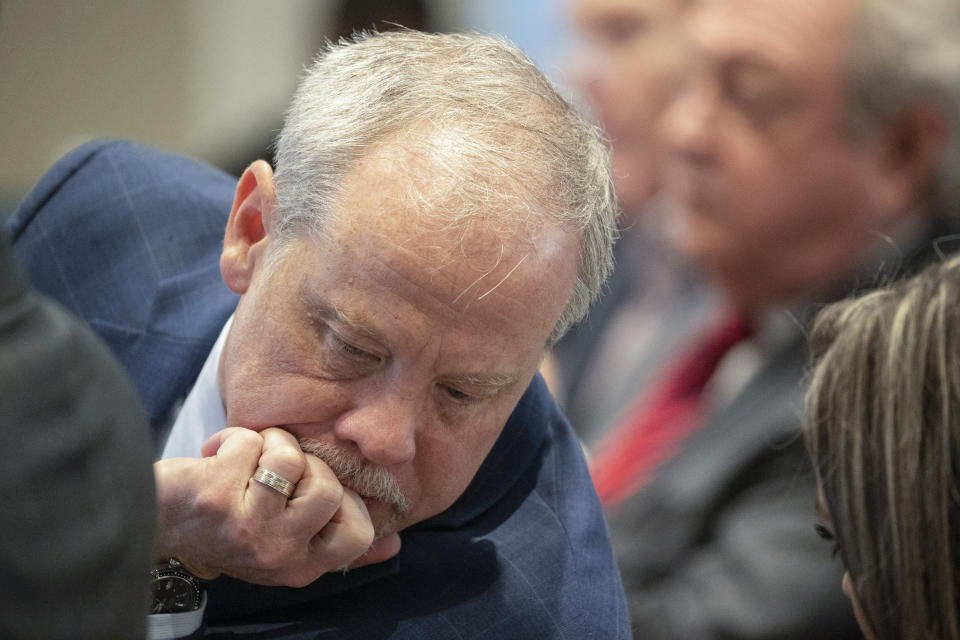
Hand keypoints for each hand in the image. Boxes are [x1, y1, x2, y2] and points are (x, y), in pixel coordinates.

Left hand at [154, 427, 399, 586]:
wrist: (146, 523)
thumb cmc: (219, 529)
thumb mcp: (282, 545)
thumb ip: (336, 544)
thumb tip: (393, 547)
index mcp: (298, 566)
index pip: (357, 532)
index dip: (343, 498)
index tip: (309, 489)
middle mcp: (277, 555)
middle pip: (329, 485)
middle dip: (300, 463)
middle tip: (267, 475)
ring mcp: (248, 530)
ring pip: (292, 457)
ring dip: (264, 444)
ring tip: (240, 463)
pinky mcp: (219, 498)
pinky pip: (253, 441)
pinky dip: (231, 438)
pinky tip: (212, 458)